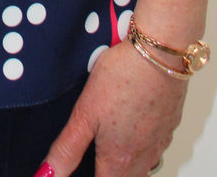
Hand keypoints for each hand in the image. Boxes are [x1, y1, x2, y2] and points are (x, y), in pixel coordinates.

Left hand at [36, 39, 186, 176]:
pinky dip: (143, 146)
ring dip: (127, 165)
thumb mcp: (84, 113)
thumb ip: (66, 149)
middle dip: (109, 173)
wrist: (160, 53)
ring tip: (110, 148)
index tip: (79, 170)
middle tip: (93, 160)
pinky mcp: (170, 125)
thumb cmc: (122, 78)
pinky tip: (133, 126)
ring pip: (143, 167)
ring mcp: (160, 142)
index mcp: (119, 160)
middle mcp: (143, 157)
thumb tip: (46, 175)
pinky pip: (157, 148)